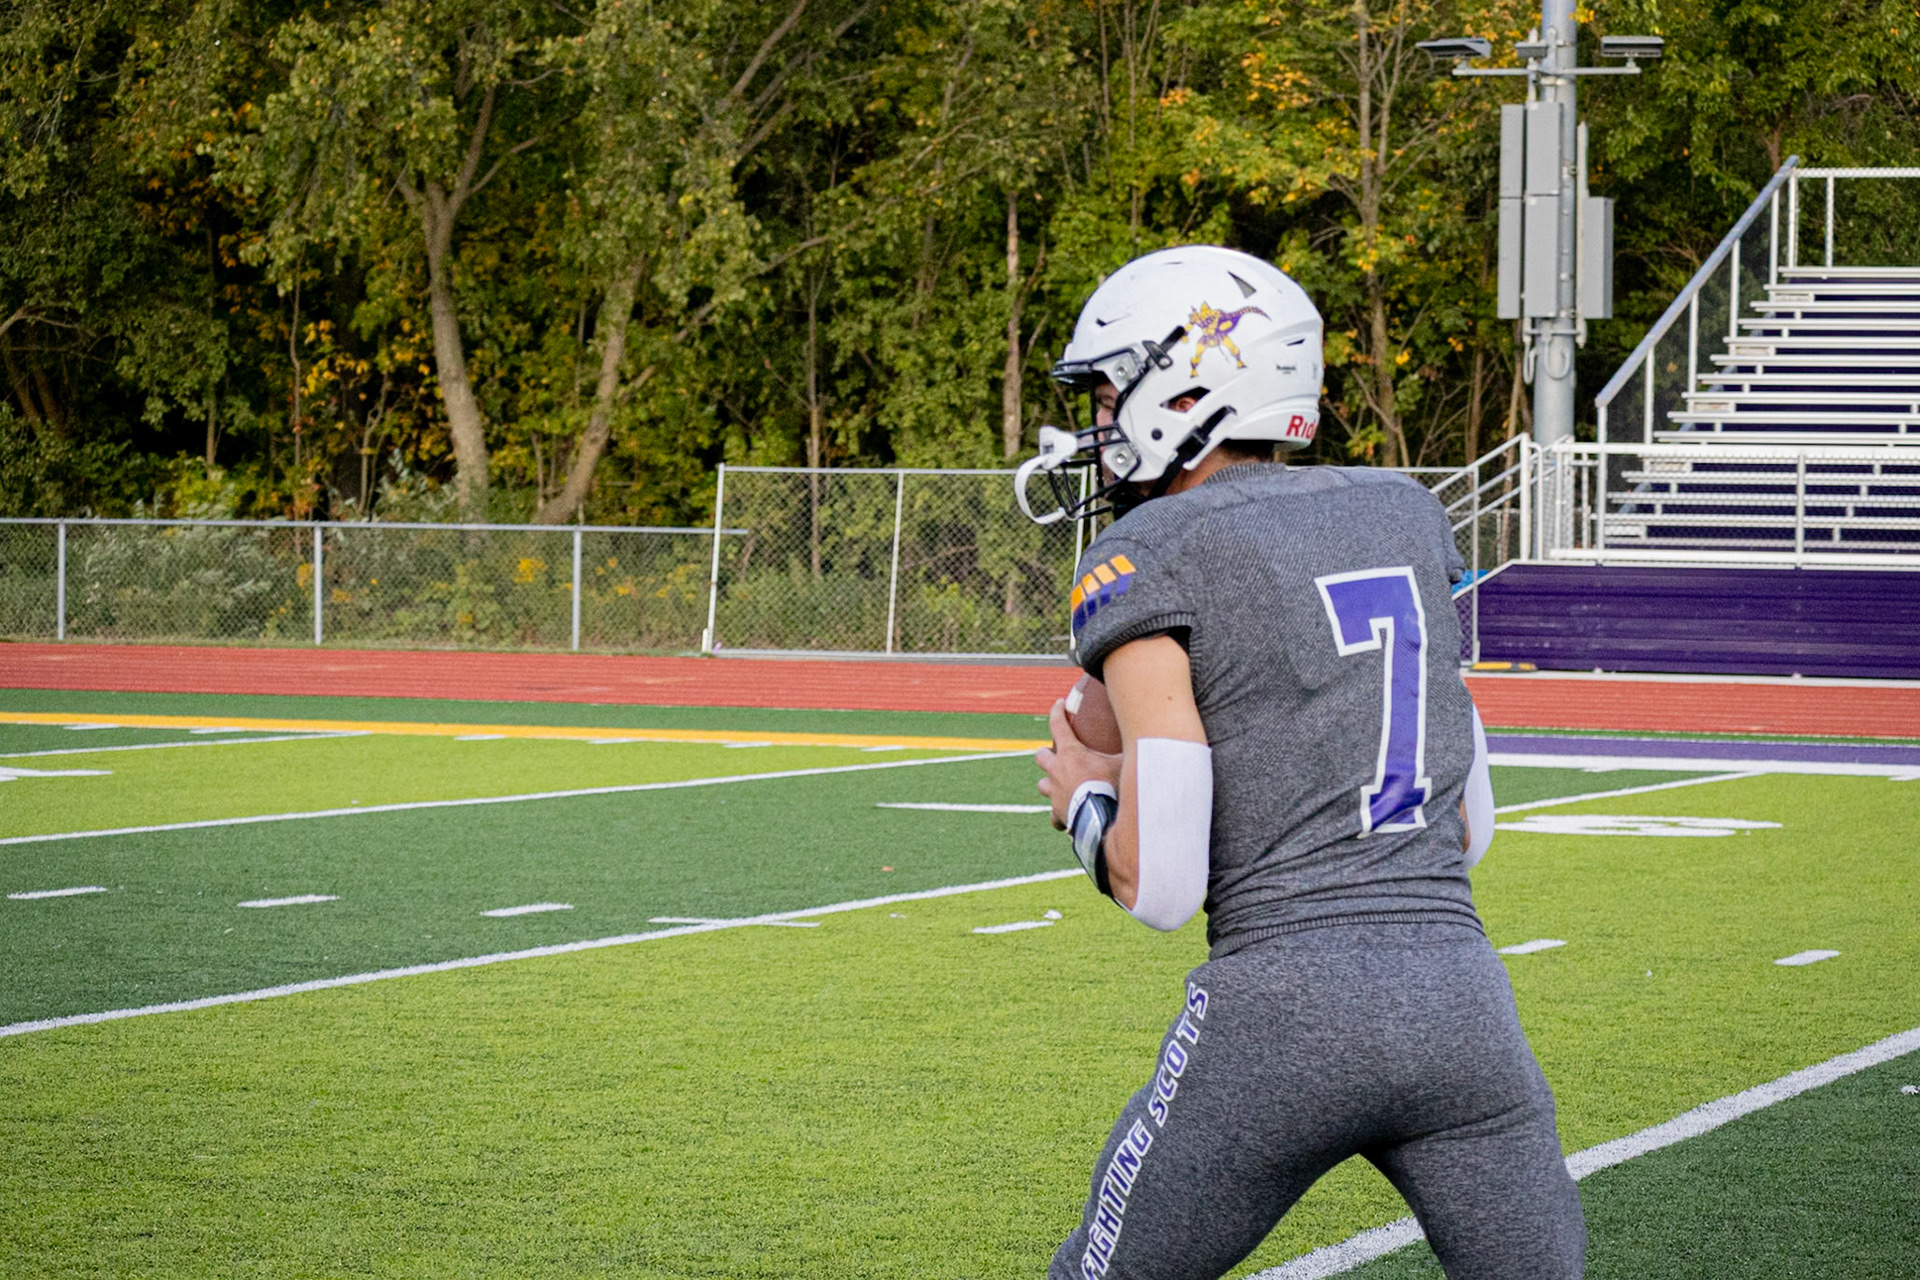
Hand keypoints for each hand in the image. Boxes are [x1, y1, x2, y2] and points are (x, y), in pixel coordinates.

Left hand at [1036, 699, 1121, 830]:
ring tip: (1062, 785)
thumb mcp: (1124, 763)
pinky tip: (1068, 816)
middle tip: (1058, 755)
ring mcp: (1055, 793)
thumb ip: (1132, 749)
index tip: (1058, 703)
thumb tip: (1151, 736)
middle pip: (1041, 756)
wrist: (1101, 818)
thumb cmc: (1112, 787)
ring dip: (1049, 783)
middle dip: (1046, 753)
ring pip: (1042, 785)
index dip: (1056, 711)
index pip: (1058, 725)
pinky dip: (1059, 814)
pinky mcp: (1057, 814)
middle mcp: (1057, 771)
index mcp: (1070, 753)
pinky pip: (1053, 815)